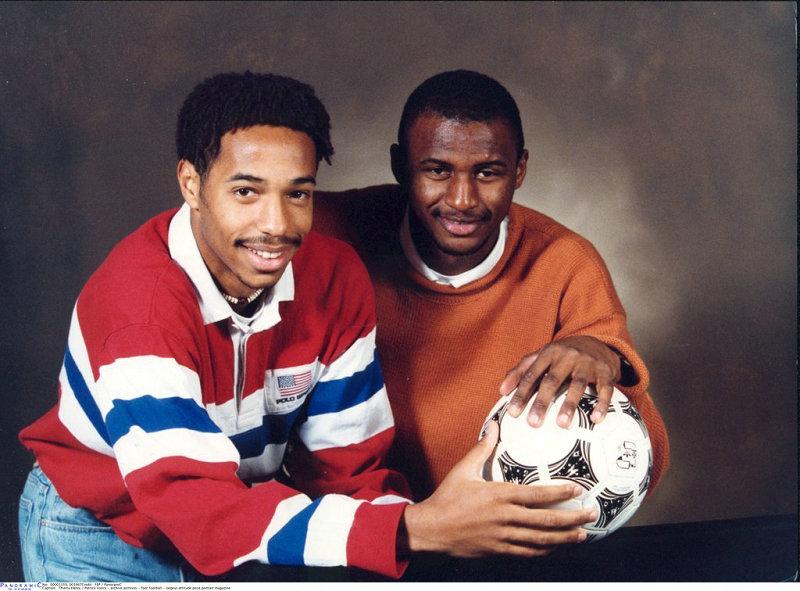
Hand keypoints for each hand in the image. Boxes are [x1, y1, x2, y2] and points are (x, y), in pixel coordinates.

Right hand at [399, 421, 596, 557]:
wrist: (432, 530)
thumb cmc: (447, 497)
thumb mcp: (463, 470)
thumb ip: (482, 449)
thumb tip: (493, 426)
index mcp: (499, 496)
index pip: (537, 496)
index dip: (560, 494)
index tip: (578, 490)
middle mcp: (505, 518)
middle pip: (546, 521)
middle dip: (572, 518)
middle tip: (591, 514)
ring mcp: (503, 537)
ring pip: (541, 540)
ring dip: (564, 538)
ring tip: (582, 534)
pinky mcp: (499, 551)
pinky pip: (528, 552)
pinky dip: (545, 550)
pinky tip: (556, 546)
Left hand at [499, 336, 620, 427]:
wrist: (596, 343)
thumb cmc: (561, 355)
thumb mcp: (541, 356)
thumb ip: (520, 370)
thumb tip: (501, 391)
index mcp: (548, 353)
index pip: (532, 374)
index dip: (521, 393)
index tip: (513, 413)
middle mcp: (567, 356)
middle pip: (552, 380)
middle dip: (542, 402)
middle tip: (533, 423)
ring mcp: (587, 364)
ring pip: (577, 384)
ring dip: (569, 404)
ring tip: (562, 425)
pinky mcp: (605, 372)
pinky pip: (604, 389)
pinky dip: (601, 404)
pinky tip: (596, 419)